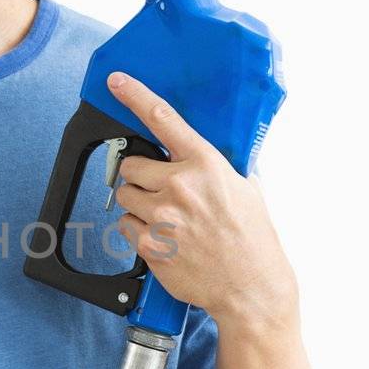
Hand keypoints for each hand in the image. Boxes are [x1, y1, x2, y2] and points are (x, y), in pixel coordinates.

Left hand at [105, 70, 297, 326]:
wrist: (250, 287)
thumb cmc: (252, 239)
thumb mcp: (247, 189)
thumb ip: (219, 167)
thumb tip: (205, 154)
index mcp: (205, 165)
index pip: (162, 119)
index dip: (134, 95)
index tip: (116, 81)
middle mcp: (180, 186)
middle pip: (130, 166)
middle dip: (141, 177)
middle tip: (162, 193)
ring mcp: (161, 217)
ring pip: (124, 197)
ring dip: (138, 205)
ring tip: (166, 221)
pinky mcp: (149, 245)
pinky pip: (125, 227)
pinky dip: (138, 232)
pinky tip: (163, 240)